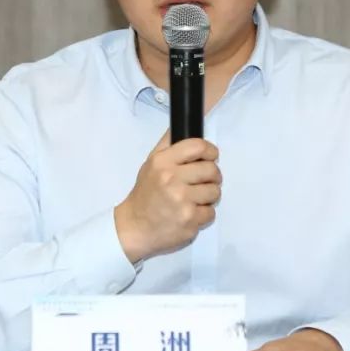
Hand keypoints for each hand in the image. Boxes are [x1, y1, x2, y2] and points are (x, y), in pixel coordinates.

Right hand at [114, 131, 220, 262]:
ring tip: (195, 199)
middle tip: (203, 181)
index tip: (211, 156)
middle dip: (212, 176)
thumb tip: (185, 123)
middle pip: (211, 170)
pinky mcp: (189, 220)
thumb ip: (168, 144)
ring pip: (215, 192)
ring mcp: (182, 201)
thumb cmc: (145, 194)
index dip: (210, 151)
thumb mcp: (150, 163)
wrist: (134, 227)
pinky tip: (190, 213)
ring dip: (209, 196)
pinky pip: (211, 212)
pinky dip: (204, 214)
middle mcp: (172, 179)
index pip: (198, 146)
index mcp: (163, 162)